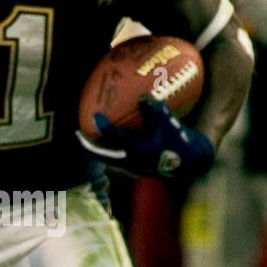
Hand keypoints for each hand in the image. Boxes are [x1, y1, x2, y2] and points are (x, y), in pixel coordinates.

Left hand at [78, 96, 214, 179]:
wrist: (189, 165)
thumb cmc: (180, 142)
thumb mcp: (171, 124)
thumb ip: (157, 110)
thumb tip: (142, 97)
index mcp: (140, 151)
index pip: (116, 137)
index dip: (103, 125)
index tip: (95, 115)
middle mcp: (133, 162)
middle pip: (103, 156)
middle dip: (88, 146)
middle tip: (77, 134)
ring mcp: (132, 168)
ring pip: (107, 160)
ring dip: (96, 150)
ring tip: (86, 138)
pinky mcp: (135, 169)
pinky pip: (116, 159)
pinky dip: (108, 151)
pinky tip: (105, 142)